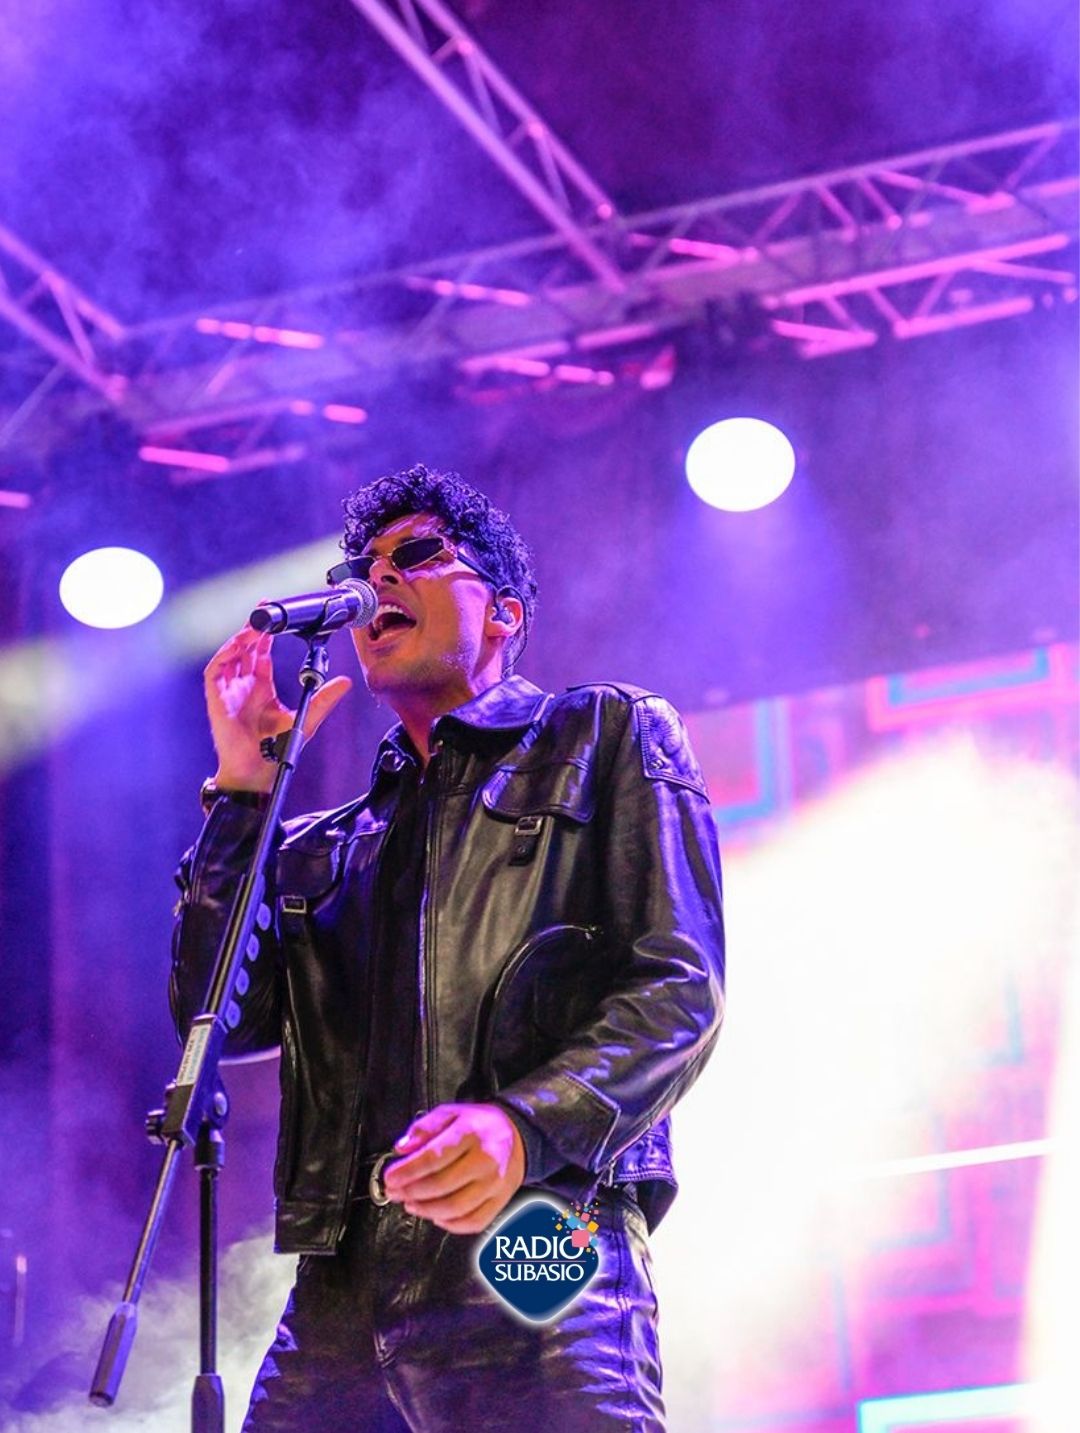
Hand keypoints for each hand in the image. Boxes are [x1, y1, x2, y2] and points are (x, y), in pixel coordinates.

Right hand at [203, 623, 351, 790]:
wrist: (257, 772)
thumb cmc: (277, 750)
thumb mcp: (306, 718)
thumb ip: (324, 699)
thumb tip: (346, 682)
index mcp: (261, 687)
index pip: (261, 653)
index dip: (267, 634)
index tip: (275, 615)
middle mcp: (244, 686)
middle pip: (245, 649)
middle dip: (253, 628)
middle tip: (264, 608)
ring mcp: (229, 691)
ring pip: (230, 655)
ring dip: (239, 639)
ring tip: (254, 625)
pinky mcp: (216, 700)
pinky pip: (215, 672)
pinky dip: (224, 656)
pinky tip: (237, 646)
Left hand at [383, 1103, 524, 1234]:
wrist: (516, 1134)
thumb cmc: (478, 1125)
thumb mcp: (450, 1113)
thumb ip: (424, 1128)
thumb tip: (402, 1149)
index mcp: (471, 1134)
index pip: (434, 1157)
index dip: (408, 1171)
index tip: (390, 1178)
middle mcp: (486, 1159)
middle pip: (441, 1185)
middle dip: (411, 1192)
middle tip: (395, 1192)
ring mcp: (495, 1183)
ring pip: (455, 1208)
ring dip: (426, 1210)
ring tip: (411, 1204)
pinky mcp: (500, 1200)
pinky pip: (473, 1222)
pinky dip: (450, 1224)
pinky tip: (436, 1216)